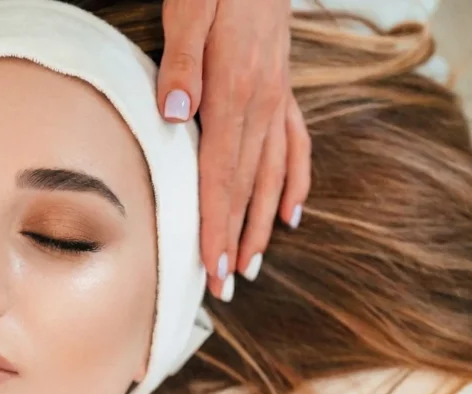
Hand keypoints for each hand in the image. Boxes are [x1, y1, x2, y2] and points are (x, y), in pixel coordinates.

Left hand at [156, 0, 311, 301]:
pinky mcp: (281, 89)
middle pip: (246, 187)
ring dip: (260, 223)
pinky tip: (292, 213)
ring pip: (272, 174)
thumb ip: (181, 61)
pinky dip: (295, 181)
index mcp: (235, 92)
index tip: (210, 267)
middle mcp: (261, 103)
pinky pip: (295, 144)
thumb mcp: (191, 10)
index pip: (221, 176)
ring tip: (250, 266)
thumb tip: (176, 112)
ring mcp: (276, 99)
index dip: (216, 225)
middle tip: (223, 288)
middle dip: (233, 240)